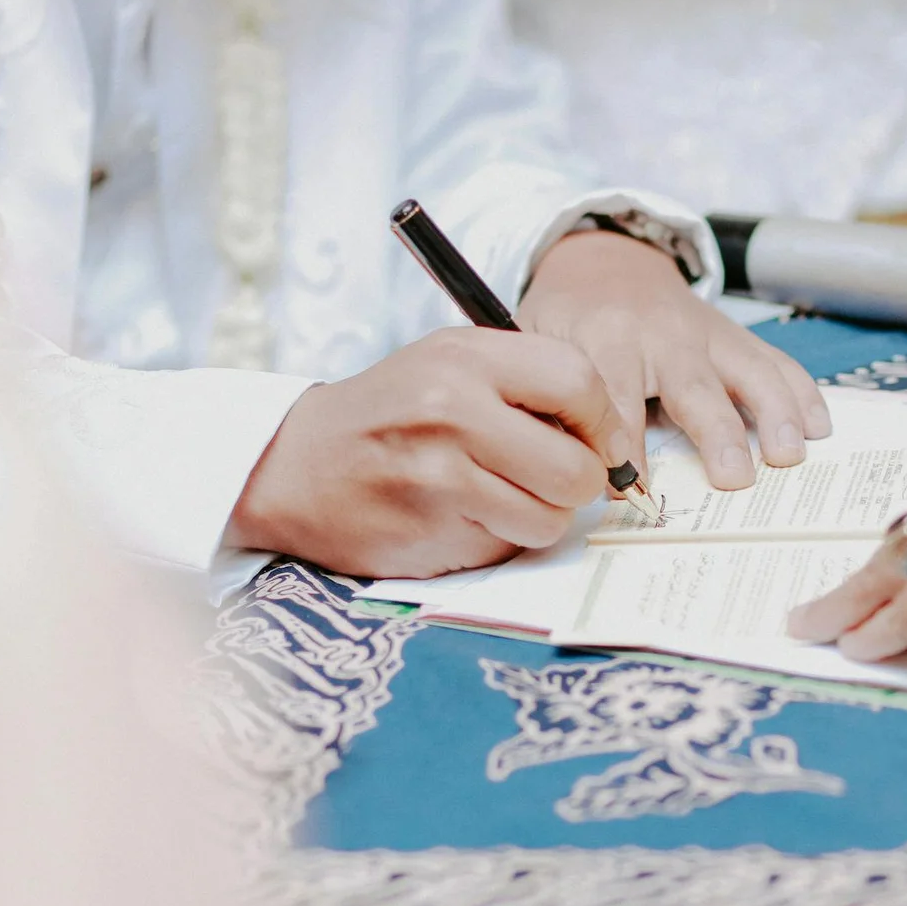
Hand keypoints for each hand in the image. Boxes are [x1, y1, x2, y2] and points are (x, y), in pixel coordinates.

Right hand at [226, 327, 628, 578]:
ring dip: (538, 518)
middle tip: (553, 481)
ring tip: (498, 497)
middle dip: (579, 485)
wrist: (295, 464)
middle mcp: (454, 411)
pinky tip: (460, 518)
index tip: (598, 443)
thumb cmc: (391, 412)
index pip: (579, 383)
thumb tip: (612, 434)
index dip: (603, 423)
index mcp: (466, 357)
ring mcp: (442, 477)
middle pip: (577, 469)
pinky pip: (508, 548)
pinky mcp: (433, 532)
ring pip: (550, 518)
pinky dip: (498, 540)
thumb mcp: (450, 364)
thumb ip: (526, 383)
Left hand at [518, 230, 830, 489]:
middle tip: (734, 480)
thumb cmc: (568, 317)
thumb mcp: (539, 346)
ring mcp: (707, 332)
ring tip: (790, 457)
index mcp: (606, 338)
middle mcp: (663, 333)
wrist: (604, 260)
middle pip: (694, 386)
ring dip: (775, 414)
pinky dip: (801, 392)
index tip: (631, 491)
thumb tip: (562, 464)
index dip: (624, 448)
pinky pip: (775, 360)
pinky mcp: (735, 335)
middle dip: (716, 433)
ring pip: (749, 370)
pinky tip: (819, 427)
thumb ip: (550, 398)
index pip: (615, 398)